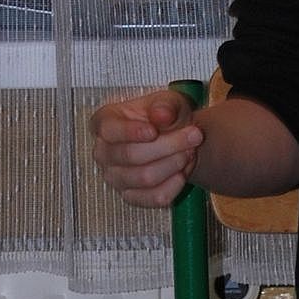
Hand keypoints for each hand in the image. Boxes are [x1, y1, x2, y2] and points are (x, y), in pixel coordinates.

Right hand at [89, 89, 201, 208]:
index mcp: (104, 122)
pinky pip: (153, 198)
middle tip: (194, 135)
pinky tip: (183, 172)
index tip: (153, 131)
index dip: (131, 132)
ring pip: (145, 178)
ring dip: (174, 165)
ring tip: (190, 152)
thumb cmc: (165, 116)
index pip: (108, 130)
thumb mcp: (169, 100)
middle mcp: (103, 152)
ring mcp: (114, 177)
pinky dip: (174, 186)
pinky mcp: (130, 196)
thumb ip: (165, 104)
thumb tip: (161, 114)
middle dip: (168, 146)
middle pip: (131, 155)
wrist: (176, 137)